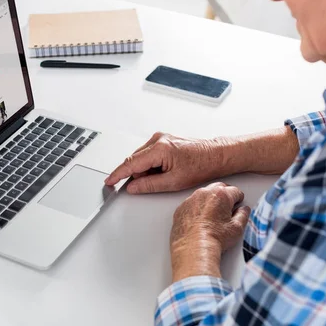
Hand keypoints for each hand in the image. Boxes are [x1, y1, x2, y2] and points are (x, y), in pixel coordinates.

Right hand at [104, 132, 231, 193]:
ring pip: (141, 158)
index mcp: (159, 149)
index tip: (109, 181)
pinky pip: (148, 154)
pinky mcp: (163, 140)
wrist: (216, 156)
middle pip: (135, 161)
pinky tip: (164, 170)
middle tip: (150, 185)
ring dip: (146, 170)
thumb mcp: (173, 182)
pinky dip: (151, 165)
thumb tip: (133, 187)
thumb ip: (149, 185)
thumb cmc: (201, 166)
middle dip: (138, 175)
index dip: (118, 174)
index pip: (131, 163)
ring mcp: (160, 138)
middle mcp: (158, 139)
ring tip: (165, 176)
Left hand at [170, 182, 250, 280]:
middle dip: (225, 195)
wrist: (194, 248)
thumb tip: (243, 210)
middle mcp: (204, 193)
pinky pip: (191, 203)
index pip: (235, 191)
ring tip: (213, 214)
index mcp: (220, 195)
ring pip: (203, 194)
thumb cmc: (214, 238)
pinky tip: (200, 220)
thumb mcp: (237, 228)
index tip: (238, 202)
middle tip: (227, 206)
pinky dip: (196, 208)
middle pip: (218, 188)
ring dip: (209, 200)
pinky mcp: (181, 208)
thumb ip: (243, 215)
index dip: (239, 198)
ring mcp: (190, 200)